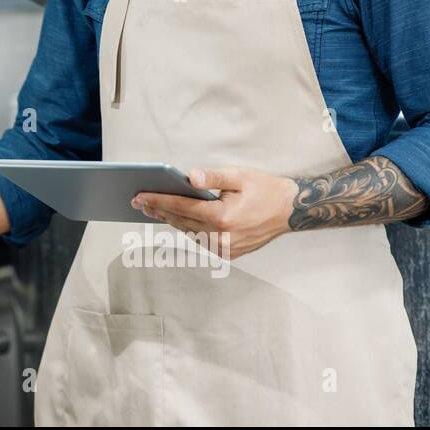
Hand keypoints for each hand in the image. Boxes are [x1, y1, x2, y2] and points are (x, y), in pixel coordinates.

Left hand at [132, 165, 297, 258]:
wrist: (291, 211)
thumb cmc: (265, 189)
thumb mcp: (240, 176)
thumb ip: (213, 177)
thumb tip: (188, 176)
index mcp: (223, 217)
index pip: (181, 208)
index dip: (158, 201)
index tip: (139, 196)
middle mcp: (222, 237)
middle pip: (181, 222)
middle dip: (158, 211)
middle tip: (138, 202)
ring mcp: (226, 248)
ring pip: (189, 233)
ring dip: (171, 221)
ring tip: (152, 209)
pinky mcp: (229, 253)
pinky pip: (201, 241)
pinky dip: (188, 229)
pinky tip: (176, 219)